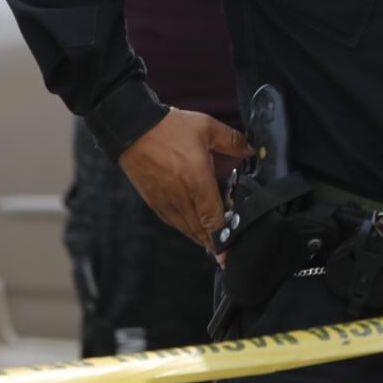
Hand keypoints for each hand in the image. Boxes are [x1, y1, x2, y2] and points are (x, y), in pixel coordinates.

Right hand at [117, 108, 248, 255]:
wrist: (131, 130)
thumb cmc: (169, 128)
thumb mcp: (207, 127)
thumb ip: (232, 141)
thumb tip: (250, 150)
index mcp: (196, 181)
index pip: (212, 218)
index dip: (221, 238)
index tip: (228, 255)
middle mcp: (180, 197)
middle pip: (199, 229)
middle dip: (214, 243)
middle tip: (226, 254)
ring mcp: (165, 201)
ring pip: (185, 228)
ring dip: (200, 238)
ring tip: (213, 245)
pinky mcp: (153, 200)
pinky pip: (172, 221)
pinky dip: (185, 228)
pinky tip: (192, 229)